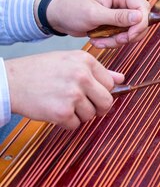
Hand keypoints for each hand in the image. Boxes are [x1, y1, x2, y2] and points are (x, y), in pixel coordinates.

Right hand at [5, 51, 123, 129]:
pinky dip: (66, 122)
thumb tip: (121, 79)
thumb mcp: (69, 61)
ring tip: (63, 104)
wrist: (10, 82)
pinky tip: (55, 110)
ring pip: (91, 115)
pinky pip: (76, 125)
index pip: (110, 84)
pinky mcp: (62, 112)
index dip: (101, 91)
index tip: (90, 92)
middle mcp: (82, 76)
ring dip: (79, 115)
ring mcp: (73, 95)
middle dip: (97, 107)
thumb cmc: (39, 70)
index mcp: (85, 61)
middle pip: (107, 102)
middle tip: (83, 105)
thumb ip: (98, 71)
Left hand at [44, 0, 150, 48]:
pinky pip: (124, 35)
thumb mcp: (94, 14)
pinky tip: (99, 41)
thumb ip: (117, 17)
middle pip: (141, 20)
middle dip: (130, 34)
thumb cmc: (72, 10)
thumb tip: (139, 17)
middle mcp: (123, 0)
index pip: (142, 7)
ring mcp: (121, 11)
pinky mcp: (117, 22)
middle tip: (116, 41)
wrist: (59, 17)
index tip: (130, 36)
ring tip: (101, 42)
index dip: (141, 23)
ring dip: (119, 40)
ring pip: (133, 30)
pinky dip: (113, 41)